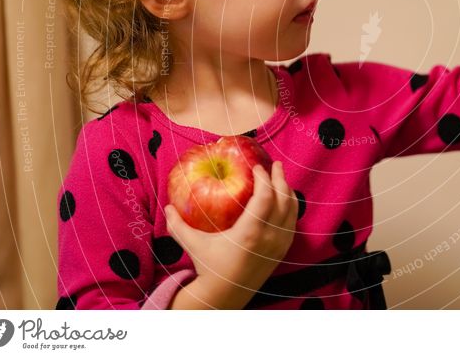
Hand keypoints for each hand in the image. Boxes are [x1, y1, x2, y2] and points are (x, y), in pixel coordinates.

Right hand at [164, 160, 297, 298]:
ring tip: (280, 176)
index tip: (257, 166)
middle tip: (275, 164)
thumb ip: (178, 225)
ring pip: (292, 210)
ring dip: (287, 190)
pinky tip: (284, 198)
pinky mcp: (283, 250)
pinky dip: (290, 207)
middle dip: (280, 178)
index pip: (265, 197)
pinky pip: (292, 222)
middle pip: (283, 199)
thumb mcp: (193, 244)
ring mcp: (279, 244)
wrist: (226, 295)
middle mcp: (269, 237)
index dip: (264, 178)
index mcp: (250, 232)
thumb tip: (167, 206)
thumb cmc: (209, 266)